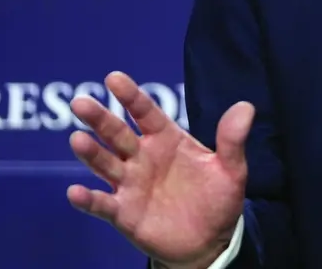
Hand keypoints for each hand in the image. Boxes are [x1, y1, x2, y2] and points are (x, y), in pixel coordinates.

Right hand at [67, 71, 252, 268]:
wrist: (211, 242)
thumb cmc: (218, 199)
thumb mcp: (231, 169)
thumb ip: (232, 140)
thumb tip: (246, 106)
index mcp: (167, 139)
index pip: (145, 112)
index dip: (131, 96)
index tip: (113, 78)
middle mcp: (143, 157)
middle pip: (117, 134)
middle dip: (99, 118)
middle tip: (80, 102)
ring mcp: (131, 184)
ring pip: (105, 164)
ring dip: (91, 153)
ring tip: (77, 140)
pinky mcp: (124, 213)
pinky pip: (103, 205)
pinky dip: (88, 200)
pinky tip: (75, 192)